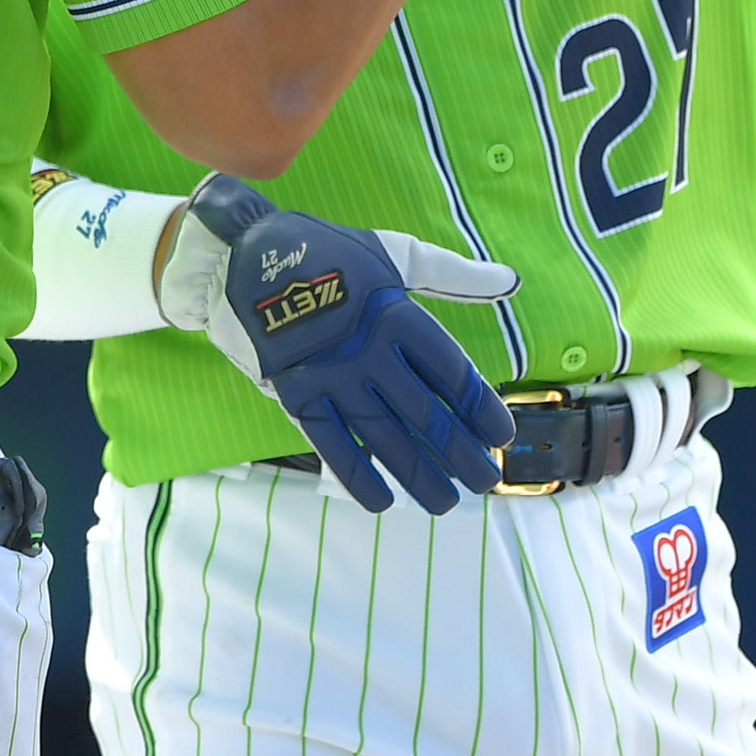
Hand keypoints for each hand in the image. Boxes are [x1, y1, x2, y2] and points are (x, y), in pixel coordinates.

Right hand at [157, 174, 517, 512]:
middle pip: (425, 414)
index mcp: (397, 314)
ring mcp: (331, 376)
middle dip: (460, 453)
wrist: (244, 255)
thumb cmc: (331, 253)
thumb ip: (455, 275)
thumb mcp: (397, 254)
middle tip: (485, 481)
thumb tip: (510, 280)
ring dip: (418, 474)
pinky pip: (331, 443)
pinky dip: (358, 475)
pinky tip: (385, 501)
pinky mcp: (296, 393)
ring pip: (384, 437)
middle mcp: (369, 350)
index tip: (501, 437)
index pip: (451, 373)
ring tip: (445, 501)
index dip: (480, 409)